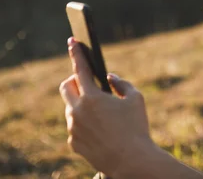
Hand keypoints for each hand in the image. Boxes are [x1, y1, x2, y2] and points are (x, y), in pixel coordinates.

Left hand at [59, 38, 154, 177]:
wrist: (130, 161)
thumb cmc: (136, 128)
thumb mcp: (136, 99)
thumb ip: (122, 84)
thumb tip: (110, 78)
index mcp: (92, 97)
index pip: (80, 69)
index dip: (76, 53)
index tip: (72, 41)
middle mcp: (77, 111)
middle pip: (66, 87)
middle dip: (75, 80)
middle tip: (87, 82)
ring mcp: (73, 128)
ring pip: (70, 107)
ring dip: (81, 103)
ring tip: (101, 112)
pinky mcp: (74, 143)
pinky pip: (75, 126)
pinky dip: (84, 123)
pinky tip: (100, 129)